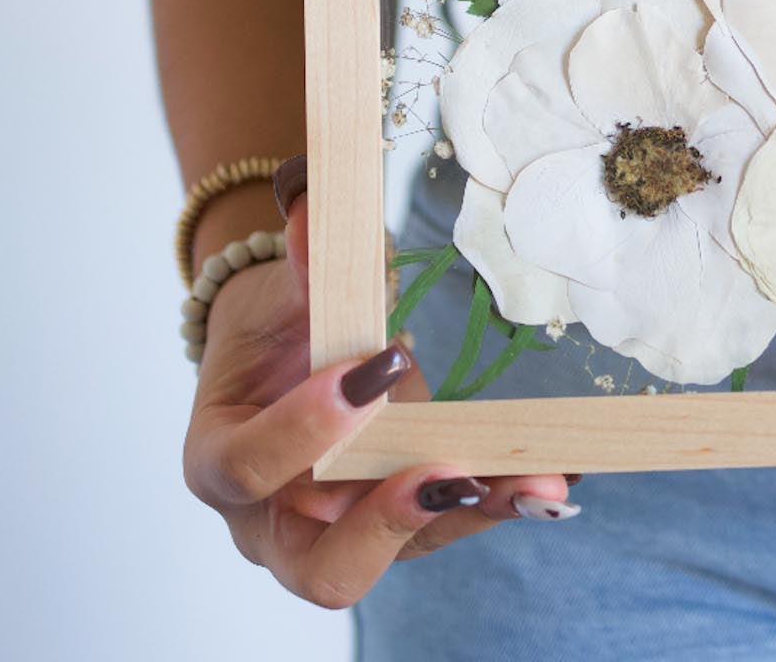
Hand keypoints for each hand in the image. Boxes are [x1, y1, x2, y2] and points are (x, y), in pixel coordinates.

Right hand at [183, 187, 577, 609]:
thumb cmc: (275, 324)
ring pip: (405, 549)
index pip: (246, 470)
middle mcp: (278, 519)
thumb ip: (303, 263)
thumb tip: (315, 207)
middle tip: (445, 472)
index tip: (369, 372)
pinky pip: (451, 518)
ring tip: (539, 480)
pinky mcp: (401, 515)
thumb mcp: (281, 291)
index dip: (301, 432)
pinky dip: (500, 497)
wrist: (286, 349)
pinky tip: (554, 475)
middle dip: (389, 524)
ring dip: (474, 510)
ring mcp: (343, 528)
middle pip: (322, 568)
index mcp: (221, 459)